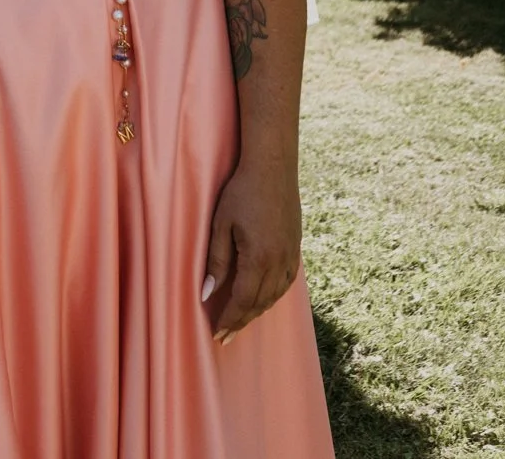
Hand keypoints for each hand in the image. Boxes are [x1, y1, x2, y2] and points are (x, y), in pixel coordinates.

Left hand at [202, 156, 302, 342]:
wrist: (272, 167)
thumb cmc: (241, 192)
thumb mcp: (220, 225)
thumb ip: (216, 261)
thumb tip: (208, 293)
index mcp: (259, 258)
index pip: (243, 300)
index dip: (230, 320)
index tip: (217, 334)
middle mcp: (280, 262)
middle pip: (260, 303)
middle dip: (242, 322)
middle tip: (225, 337)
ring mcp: (291, 255)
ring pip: (275, 296)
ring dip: (258, 311)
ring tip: (241, 321)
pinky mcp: (296, 248)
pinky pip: (286, 283)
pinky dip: (273, 296)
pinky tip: (263, 298)